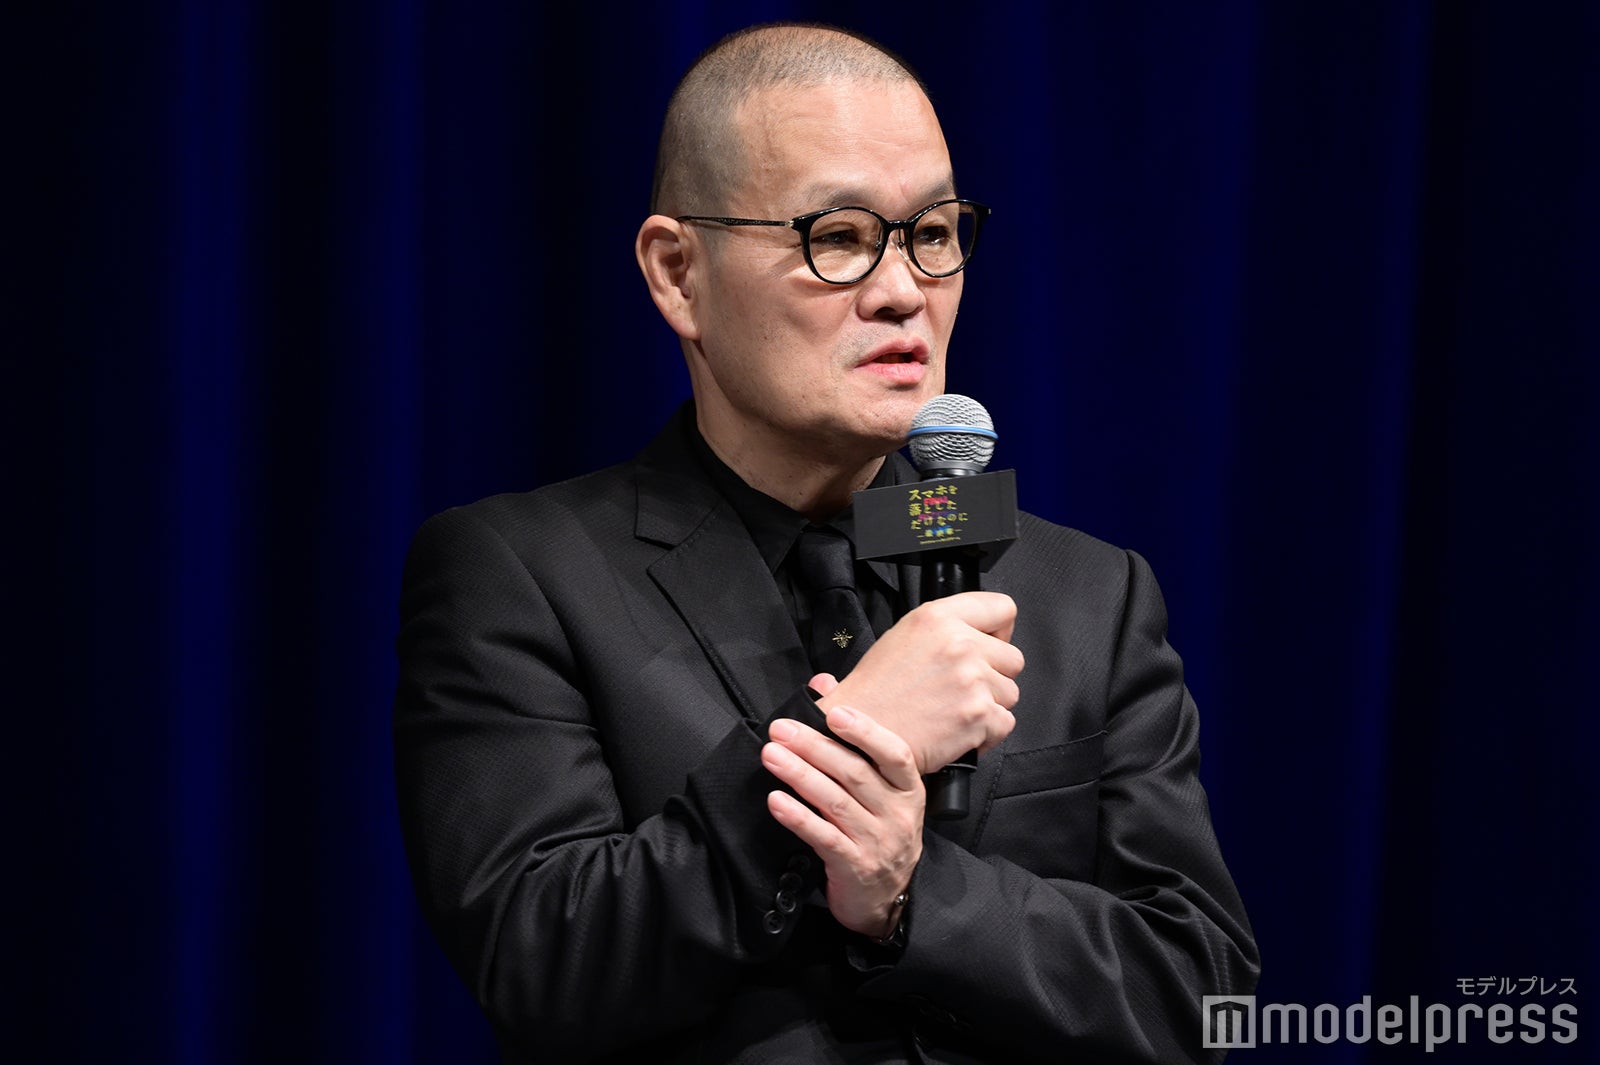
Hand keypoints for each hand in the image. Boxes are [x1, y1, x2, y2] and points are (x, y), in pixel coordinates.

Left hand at [763, 704, 922, 938]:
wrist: (887, 898)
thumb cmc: (879, 832)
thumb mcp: (882, 791)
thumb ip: (856, 739)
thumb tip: (825, 684)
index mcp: (907, 790)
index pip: (895, 755)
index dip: (866, 732)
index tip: (835, 712)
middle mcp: (897, 814)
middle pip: (854, 774)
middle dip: (814, 747)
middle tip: (781, 729)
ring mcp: (877, 842)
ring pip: (835, 802)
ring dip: (800, 776)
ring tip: (771, 756)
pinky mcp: (854, 866)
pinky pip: (823, 837)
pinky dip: (798, 817)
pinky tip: (776, 801)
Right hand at [816, 591, 1022, 774]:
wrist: (856, 734)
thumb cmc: (876, 690)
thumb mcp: (904, 635)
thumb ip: (946, 628)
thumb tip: (984, 636)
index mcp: (938, 617)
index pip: (1002, 608)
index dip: (998, 631)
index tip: (988, 644)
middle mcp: (959, 644)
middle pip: (1012, 657)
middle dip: (994, 675)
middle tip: (962, 688)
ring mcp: (971, 681)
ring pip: (1010, 692)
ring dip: (990, 705)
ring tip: (954, 710)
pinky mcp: (977, 716)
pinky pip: (1005, 723)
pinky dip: (987, 733)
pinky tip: (958, 730)